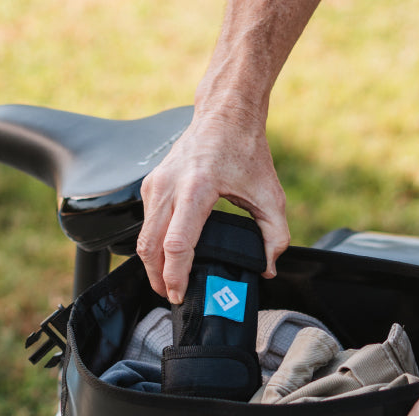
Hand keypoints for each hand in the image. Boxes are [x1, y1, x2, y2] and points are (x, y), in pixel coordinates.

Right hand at [137, 110, 289, 302]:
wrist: (225, 113)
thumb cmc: (246, 151)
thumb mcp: (271, 196)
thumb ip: (276, 236)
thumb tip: (268, 267)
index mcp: (196, 189)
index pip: (177, 244)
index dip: (176, 275)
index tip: (180, 294)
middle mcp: (169, 186)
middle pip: (150, 246)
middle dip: (158, 278)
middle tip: (172, 298)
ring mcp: (156, 184)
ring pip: (143, 236)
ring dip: (152, 265)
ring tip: (169, 284)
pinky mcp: (151, 184)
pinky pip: (146, 223)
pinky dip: (152, 246)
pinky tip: (167, 260)